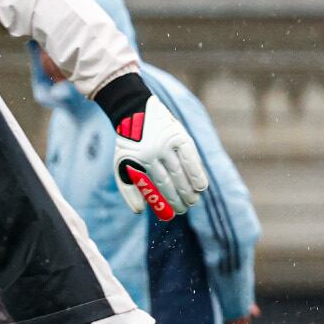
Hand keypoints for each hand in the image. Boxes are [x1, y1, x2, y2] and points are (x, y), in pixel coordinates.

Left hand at [113, 95, 207, 220]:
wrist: (134, 111)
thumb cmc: (130, 144)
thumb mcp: (121, 164)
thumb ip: (129, 188)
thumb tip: (140, 211)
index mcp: (140, 159)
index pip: (157, 186)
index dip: (167, 201)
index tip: (173, 213)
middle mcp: (154, 151)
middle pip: (171, 180)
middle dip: (179, 197)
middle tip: (185, 208)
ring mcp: (167, 142)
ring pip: (182, 170)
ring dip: (190, 188)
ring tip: (194, 200)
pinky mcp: (179, 135)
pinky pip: (191, 156)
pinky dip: (197, 171)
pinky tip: (202, 186)